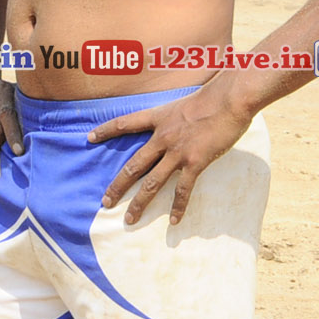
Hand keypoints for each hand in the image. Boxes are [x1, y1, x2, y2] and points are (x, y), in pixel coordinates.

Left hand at [89, 81, 253, 225]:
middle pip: (133, 165)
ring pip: (152, 183)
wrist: (229, 100)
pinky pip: (183, 190)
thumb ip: (174, 115)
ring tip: (129, 219)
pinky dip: (178, 207)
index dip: (105, 130)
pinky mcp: (195, 162)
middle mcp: (162, 136)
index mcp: (158, 117)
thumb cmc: (212, 97)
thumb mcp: (184, 101)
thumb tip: (174, 120)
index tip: (89, 138)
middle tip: (105, 202)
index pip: (125, 123)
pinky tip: (174, 221)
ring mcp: (177, 151)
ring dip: (140, 203)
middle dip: (117, 185)